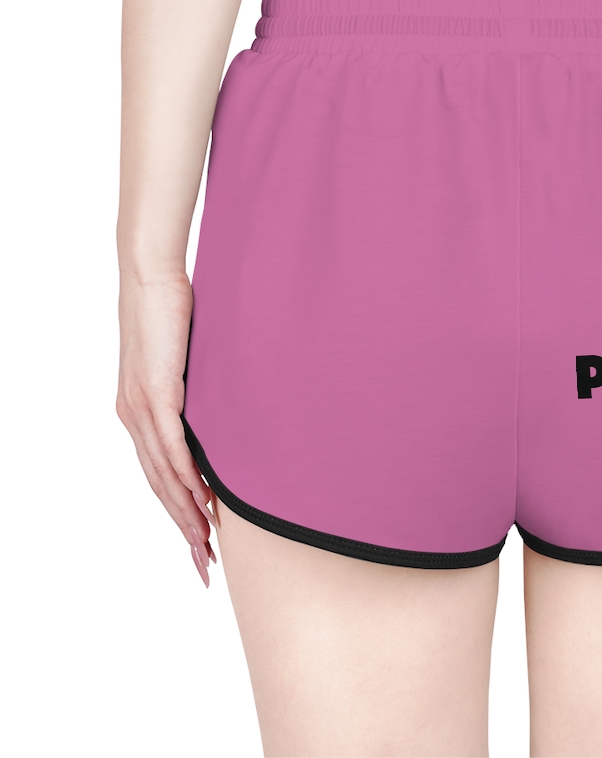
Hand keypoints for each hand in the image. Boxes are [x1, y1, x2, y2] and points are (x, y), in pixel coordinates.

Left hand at [116, 271, 215, 585]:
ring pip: (164, 476)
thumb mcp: (187, 363)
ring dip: (186, 514)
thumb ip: (197, 394)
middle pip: (159, 487)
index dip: (177, 513)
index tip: (199, 544)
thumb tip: (226, 413)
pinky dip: (186, 479)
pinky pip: (171, 448)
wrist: (151, 279)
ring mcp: (141, 409)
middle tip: (204, 564)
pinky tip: (202, 500)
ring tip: (207, 543)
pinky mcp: (155, 395)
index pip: (158, 476)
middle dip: (182, 529)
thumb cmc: (172, 314)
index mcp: (139, 413)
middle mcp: (134, 418)